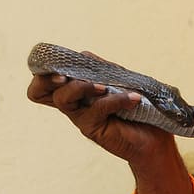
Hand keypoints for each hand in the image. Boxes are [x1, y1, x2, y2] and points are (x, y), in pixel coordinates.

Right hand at [26, 64, 172, 167]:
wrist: (156, 138)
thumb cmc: (139, 108)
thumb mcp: (120, 81)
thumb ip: (101, 68)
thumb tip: (83, 55)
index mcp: (76, 89)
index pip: (44, 79)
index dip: (43, 69)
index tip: (61, 62)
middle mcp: (73, 103)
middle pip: (37, 91)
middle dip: (46, 79)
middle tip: (64, 76)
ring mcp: (80, 117)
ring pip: (63, 98)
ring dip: (83, 86)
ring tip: (105, 87)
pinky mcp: (92, 129)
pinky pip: (95, 109)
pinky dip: (114, 100)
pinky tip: (133, 99)